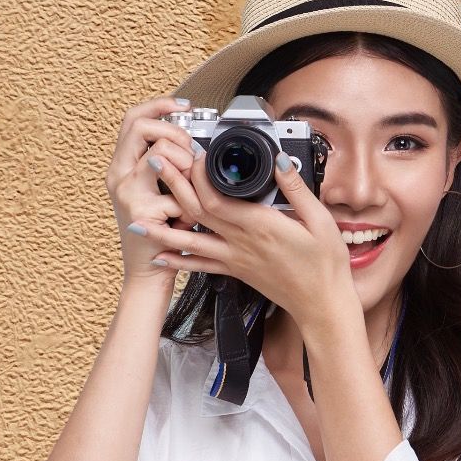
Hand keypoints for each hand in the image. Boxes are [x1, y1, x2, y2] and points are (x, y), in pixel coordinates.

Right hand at [108, 95, 203, 286]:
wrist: (148, 271)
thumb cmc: (159, 231)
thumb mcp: (159, 191)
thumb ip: (167, 165)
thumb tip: (192, 141)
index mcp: (122, 166)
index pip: (133, 119)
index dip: (158, 105)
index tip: (183, 105)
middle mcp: (118, 175)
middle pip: (141, 127)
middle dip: (174, 133)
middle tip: (189, 153)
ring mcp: (126, 192)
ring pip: (160, 153)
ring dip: (185, 166)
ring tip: (189, 189)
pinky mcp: (140, 211)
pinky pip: (177, 193)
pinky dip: (189, 207)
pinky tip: (184, 220)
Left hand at [146, 135, 357, 332]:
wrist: (322, 306)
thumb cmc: (324, 265)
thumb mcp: (320, 220)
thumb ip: (296, 189)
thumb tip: (280, 161)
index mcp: (260, 226)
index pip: (217, 199)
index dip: (199, 177)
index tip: (192, 155)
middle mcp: (241, 243)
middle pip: (196, 212)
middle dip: (173, 187)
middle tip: (154, 164)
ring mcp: (235, 259)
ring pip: (190, 242)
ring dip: (162, 229)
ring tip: (136, 218)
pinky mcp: (235, 271)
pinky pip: (200, 266)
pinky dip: (178, 260)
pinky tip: (160, 255)